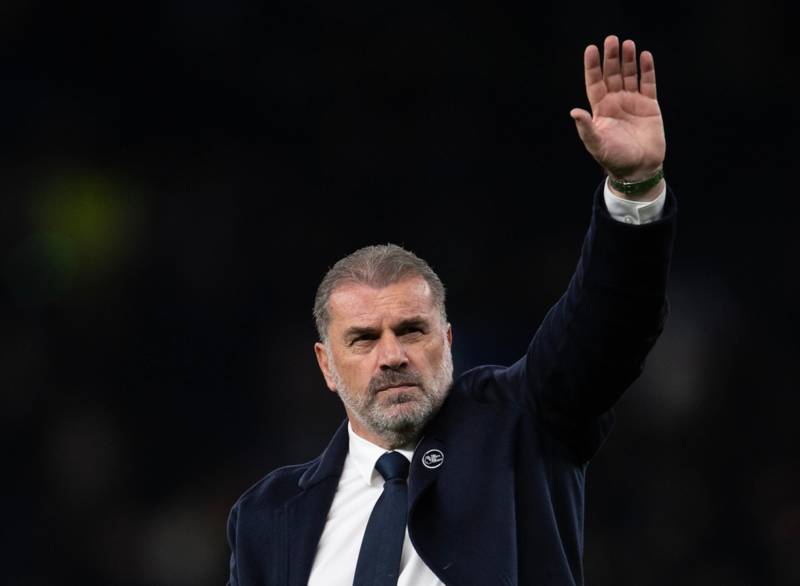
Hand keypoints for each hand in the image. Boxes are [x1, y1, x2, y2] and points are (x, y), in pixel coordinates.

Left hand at [570, 36, 664, 182]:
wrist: (639, 169)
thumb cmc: (614, 159)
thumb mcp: (596, 145)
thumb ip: (586, 128)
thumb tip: (574, 111)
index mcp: (600, 110)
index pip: (594, 83)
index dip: (592, 67)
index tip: (591, 49)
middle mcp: (615, 102)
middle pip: (612, 74)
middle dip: (611, 58)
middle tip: (611, 40)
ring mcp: (633, 102)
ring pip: (630, 75)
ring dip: (628, 60)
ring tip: (627, 44)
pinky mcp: (650, 105)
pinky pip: (648, 83)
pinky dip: (647, 70)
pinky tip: (645, 56)